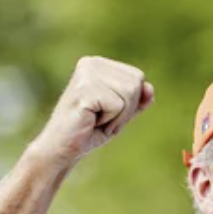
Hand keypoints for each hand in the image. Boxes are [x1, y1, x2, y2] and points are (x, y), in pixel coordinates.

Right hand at [32, 56, 154, 164]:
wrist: (62, 149)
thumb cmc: (88, 131)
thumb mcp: (119, 114)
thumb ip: (136, 100)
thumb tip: (150, 88)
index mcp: (98, 64)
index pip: (137, 77)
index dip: (129, 103)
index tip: (106, 113)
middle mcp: (91, 63)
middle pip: (136, 83)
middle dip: (125, 110)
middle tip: (101, 120)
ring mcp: (87, 74)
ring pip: (129, 93)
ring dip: (117, 117)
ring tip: (96, 121)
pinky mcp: (85, 90)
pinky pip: (118, 105)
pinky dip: (110, 122)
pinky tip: (90, 123)